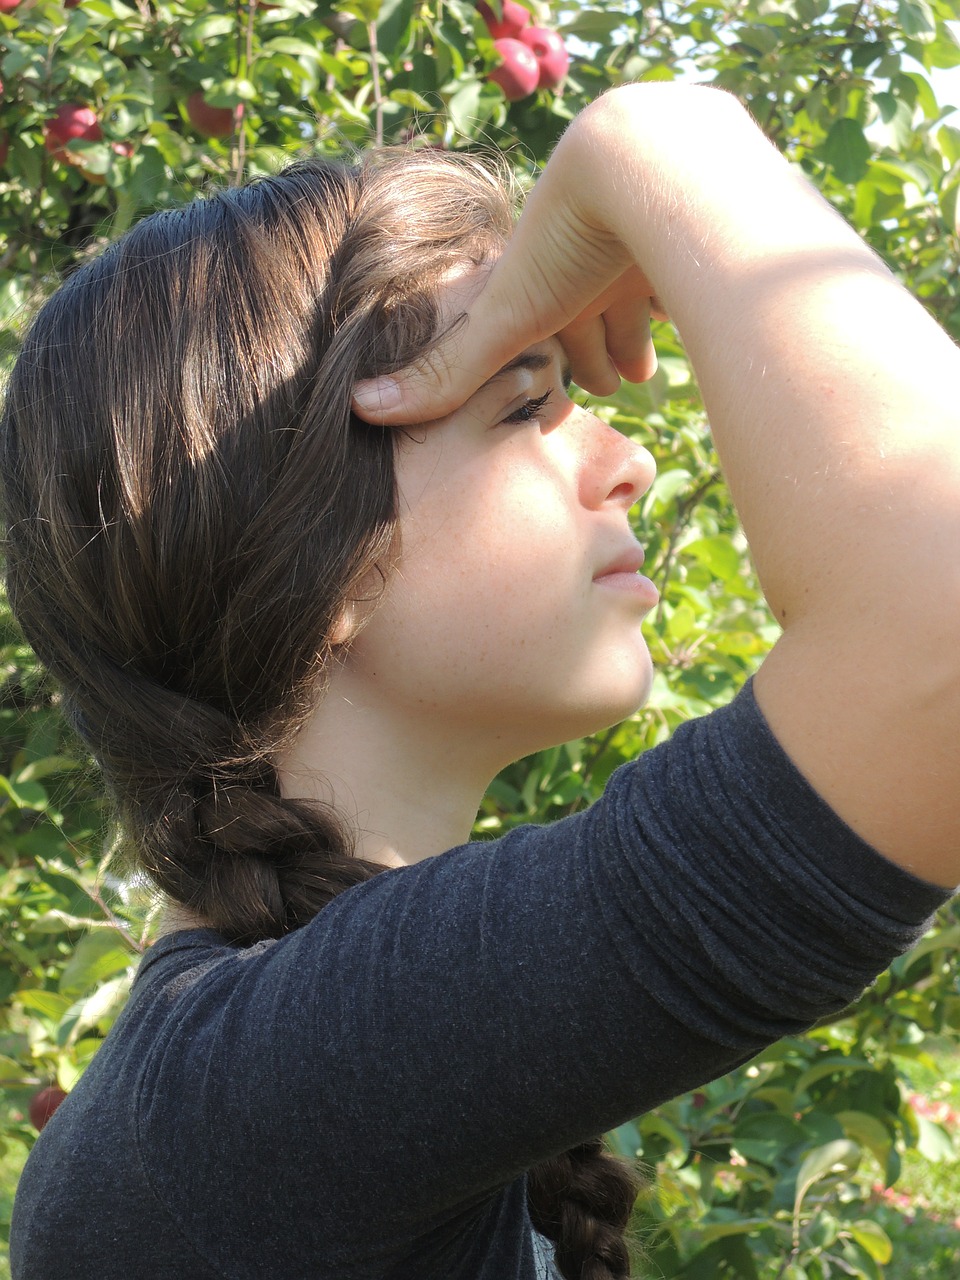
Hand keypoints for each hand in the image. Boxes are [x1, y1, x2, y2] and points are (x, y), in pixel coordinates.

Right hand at [351, 123, 664, 424]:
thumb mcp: (506, 318)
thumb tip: (360, 409)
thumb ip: (449, 370)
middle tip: (616, 385)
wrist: (646, 160)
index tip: (561, 403)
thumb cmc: (569, 240)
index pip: (540, 328)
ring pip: (634, 298)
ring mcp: (635, 245)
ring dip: (637, 336)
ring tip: (646, 371)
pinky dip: (678, 306)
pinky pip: (680, 278)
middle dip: (597, 352)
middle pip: (588, 314)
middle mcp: (583, 258)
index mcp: (540, 273)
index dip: (551, 367)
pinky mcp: (686, 241)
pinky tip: (688, 326)